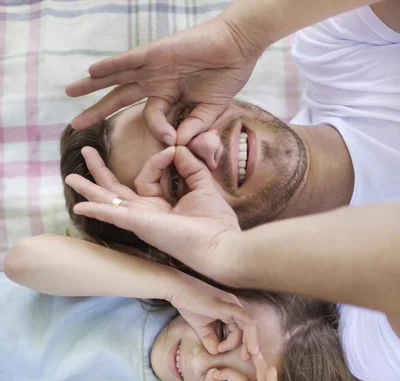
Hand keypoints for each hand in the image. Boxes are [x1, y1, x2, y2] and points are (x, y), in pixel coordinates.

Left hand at [65, 14, 260, 144]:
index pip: (152, 119)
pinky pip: (129, 60)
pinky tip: (92, 70)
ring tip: (70, 92)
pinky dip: (111, 65)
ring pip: (116, 78)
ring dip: (92, 85)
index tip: (171, 141)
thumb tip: (177, 144)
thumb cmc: (227, 76)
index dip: (158, 132)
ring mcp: (153, 67)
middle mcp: (156, 82)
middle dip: (97, 111)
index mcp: (169, 97)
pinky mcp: (156, 53)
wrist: (238, 47)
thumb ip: (194, 127)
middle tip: (76, 124)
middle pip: (119, 99)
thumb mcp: (210, 110)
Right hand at [70, 146, 242, 286]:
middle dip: (100, 172)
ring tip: (69, 177)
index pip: (147, 176)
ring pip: (109, 201)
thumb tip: (177, 147)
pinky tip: (78, 206)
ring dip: (89, 189)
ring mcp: (140, 220)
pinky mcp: (139, 223)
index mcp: (160, 207)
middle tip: (86, 152)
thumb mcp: (203, 186)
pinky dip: (96, 210)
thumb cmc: (216, 222)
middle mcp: (146, 214)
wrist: (220, 245)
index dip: (157, 159)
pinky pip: (113, 215)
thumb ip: (190, 167)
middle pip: (116, 191)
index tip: (173, 149)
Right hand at [167, 273, 258, 357]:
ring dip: (249, 340)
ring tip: (246, 354)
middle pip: (248, 329)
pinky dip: (248, 320)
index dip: (238, 345)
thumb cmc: (189, 305)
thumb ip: (209, 340)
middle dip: (250, 345)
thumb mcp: (201, 327)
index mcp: (231, 312)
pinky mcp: (225, 304)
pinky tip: (254, 325)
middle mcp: (235, 307)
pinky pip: (240, 313)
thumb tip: (215, 353)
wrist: (178, 290)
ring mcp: (231, 304)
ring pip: (247, 325)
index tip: (224, 352)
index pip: (241, 331)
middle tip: (247, 358)